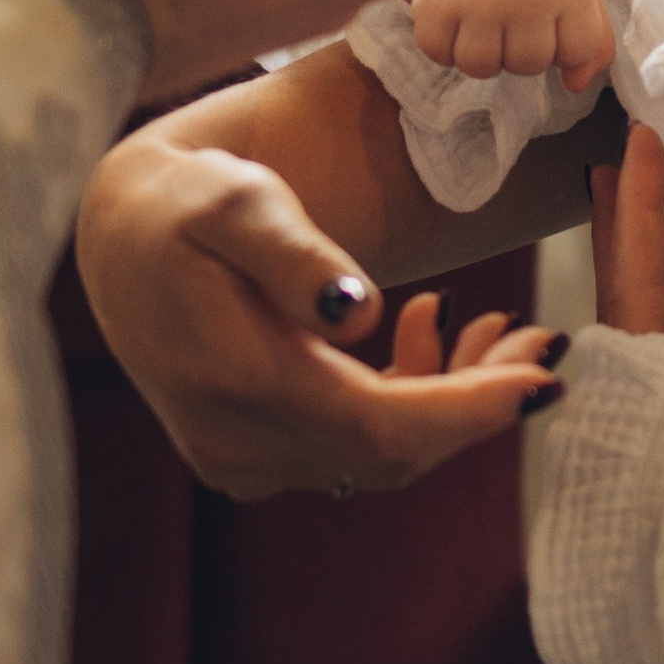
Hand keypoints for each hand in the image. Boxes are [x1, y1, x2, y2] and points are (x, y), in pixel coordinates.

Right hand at [75, 127, 562, 498]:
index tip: (543, 375)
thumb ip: (297, 257)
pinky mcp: (252, 457)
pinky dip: (409, 400)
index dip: (470, 411)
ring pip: (382, 454)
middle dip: (480, 402)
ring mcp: (243, 460)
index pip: (381, 426)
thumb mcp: (238, 203)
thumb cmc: (188, 205)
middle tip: (543, 338)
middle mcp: (240, 442)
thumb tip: (358, 314)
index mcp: (241, 382)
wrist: (120, 239)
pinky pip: (353, 448)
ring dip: (452, 400)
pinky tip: (431, 328)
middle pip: (393, 449)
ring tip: (496, 322)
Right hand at [408, 0, 614, 88]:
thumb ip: (594, 43)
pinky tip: (456, 20)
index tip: (554, 16)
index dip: (565, 45)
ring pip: (479, 66)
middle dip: (521, 52)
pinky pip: (438, 53)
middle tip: (514, 16)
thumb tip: (575, 84)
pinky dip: (444, 47)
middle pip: (527, 65)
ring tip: (485, 22)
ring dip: (482, 55)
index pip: (576, 53)